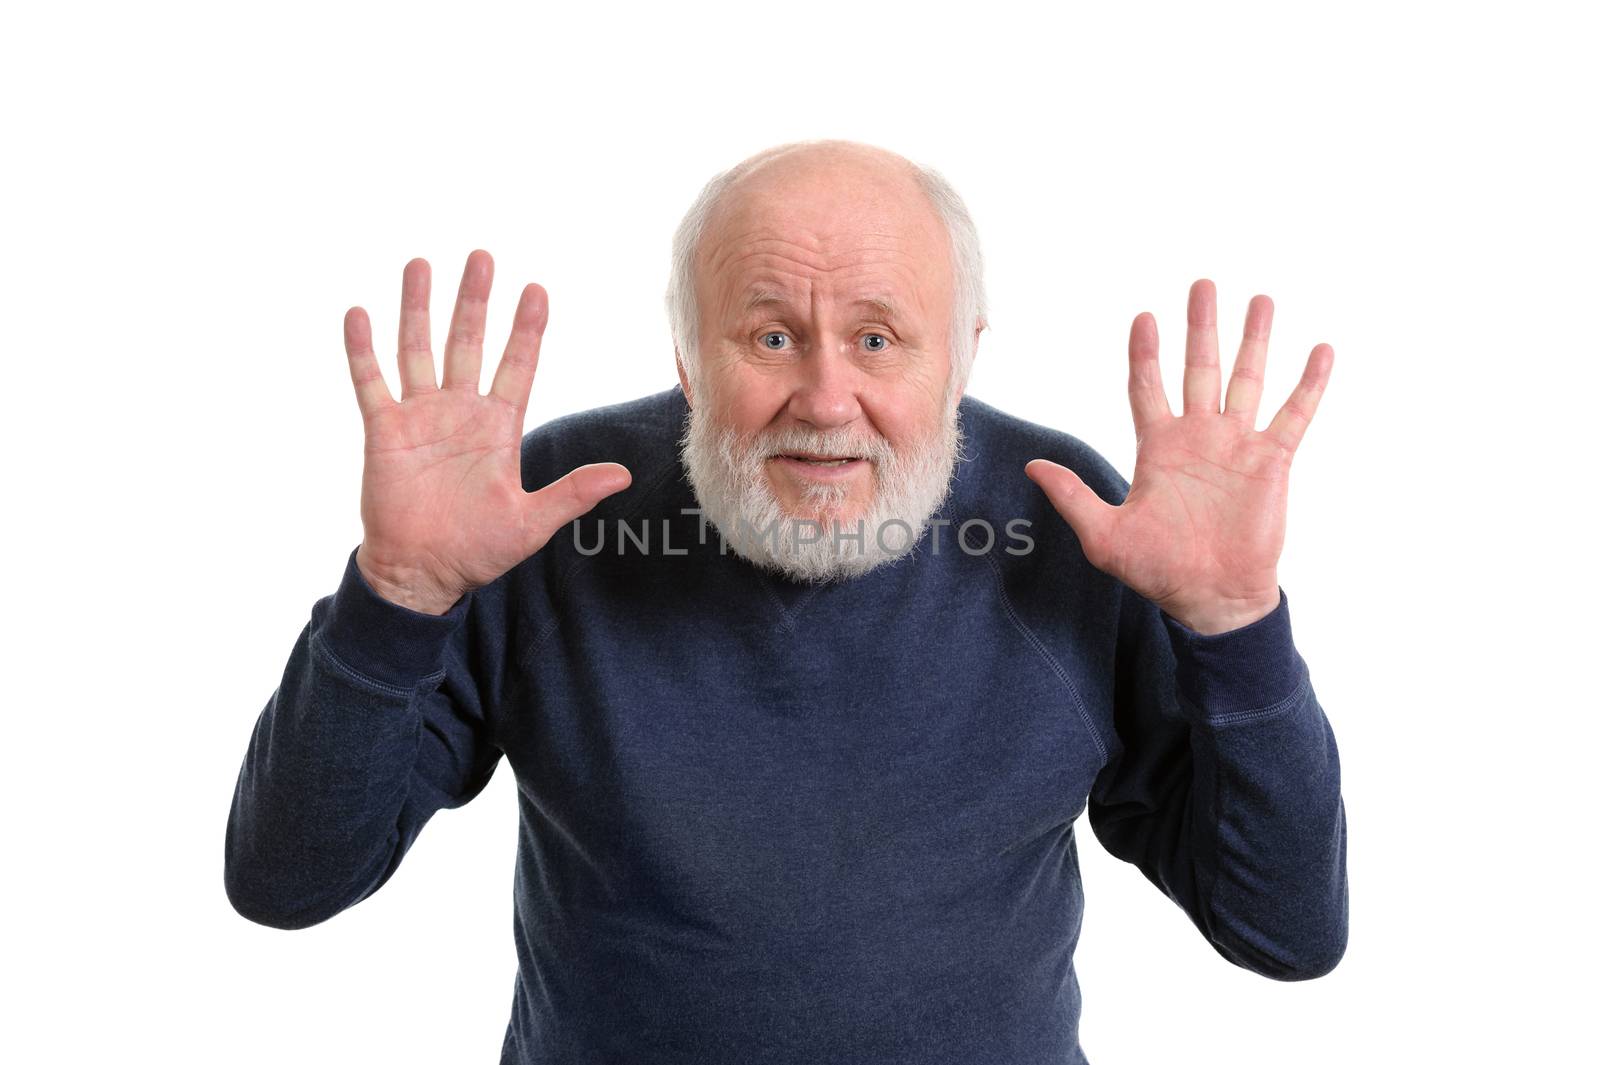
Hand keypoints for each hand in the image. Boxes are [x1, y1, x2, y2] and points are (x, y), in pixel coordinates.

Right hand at [343, 250, 630, 614]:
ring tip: (420, 263)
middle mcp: (459, 412)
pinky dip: (363, 350)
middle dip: (475, 301)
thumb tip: (623, 476)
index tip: (537, 291)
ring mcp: (420, 417)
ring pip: (418, 349)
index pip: (517, 366)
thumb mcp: (531, 522)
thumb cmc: (478, 550)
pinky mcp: (383, 432)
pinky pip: (371, 382)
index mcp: (498, 428)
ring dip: (419, 308)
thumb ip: (573, 494)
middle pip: (468, 343)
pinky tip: (359, 313)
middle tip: (482, 256)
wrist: (423, 574)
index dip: (526, 330)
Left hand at [1025, 280, 1331, 634]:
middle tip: (1204, 284)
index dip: (1146, 354)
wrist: (1210, 598)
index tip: (1144, 318)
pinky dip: (1308, 384)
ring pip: (1247, 380)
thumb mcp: (1104, 535)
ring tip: (1261, 300)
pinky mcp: (1271, 462)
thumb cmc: (1158, 570)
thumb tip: (1031, 468)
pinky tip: (1321, 351)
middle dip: (1201, 327)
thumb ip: (1072, 496)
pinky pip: (1293, 415)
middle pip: (1199, 368)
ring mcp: (1236, 447)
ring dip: (1254, 341)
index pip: (1148, 387)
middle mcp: (1198, 438)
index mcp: (1159, 448)